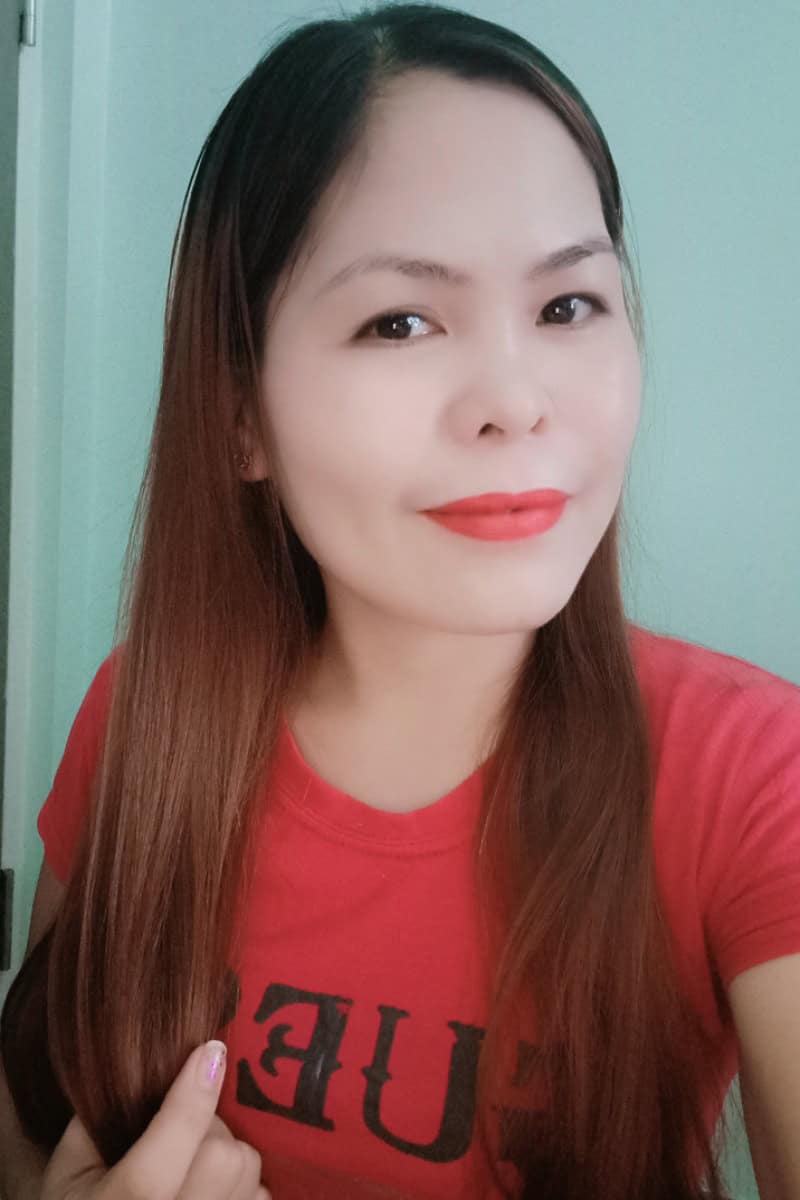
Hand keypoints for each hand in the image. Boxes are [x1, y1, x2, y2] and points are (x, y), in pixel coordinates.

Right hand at [40, 1040, 269, 1199]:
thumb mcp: (66, 1171)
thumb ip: (97, 1119)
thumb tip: (146, 1065)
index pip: (165, 1152)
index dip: (193, 1097)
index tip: (211, 1050)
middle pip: (220, 1156)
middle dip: (209, 1128)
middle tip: (185, 1132)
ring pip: (246, 1172)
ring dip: (229, 1154)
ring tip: (198, 1163)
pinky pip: (262, 1197)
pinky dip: (244, 1185)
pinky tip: (216, 1190)